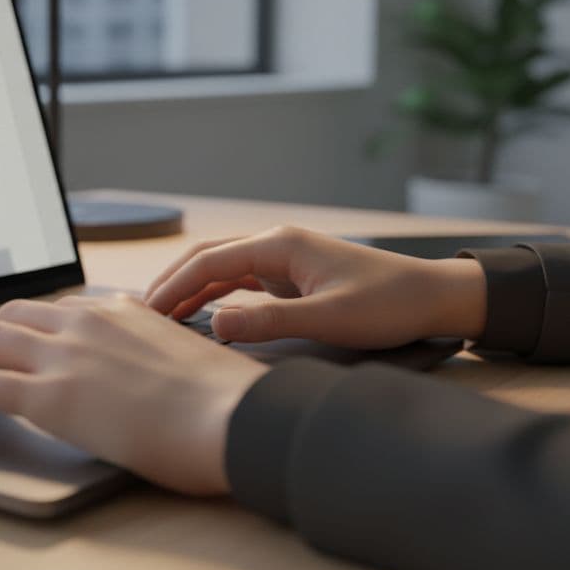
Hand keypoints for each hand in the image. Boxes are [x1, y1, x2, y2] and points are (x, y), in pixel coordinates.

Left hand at [0, 295, 269, 494]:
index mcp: (120, 310)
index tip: (12, 341)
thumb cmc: (224, 401)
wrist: (233, 417)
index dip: (25, 326)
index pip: (55, 309)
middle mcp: (86, 322)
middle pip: (11, 316)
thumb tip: (147, 370)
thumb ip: (154, 351)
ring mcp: (65, 355)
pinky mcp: (50, 395)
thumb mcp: (186, 356)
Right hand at [144, 226, 486, 348]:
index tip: (145, 313)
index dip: (173, 285)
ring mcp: (284, 259)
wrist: (431, 297)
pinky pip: (241, 282)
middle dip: (171, 283)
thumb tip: (213, 325)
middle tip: (139, 315)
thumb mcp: (328, 320)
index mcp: (280, 245)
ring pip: (222, 269)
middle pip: (207, 257)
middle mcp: (276, 245)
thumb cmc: (387, 305)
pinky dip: (214, 296)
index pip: (209, 260)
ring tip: (159, 319)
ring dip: (190, 290)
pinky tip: (200, 317)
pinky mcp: (292, 276)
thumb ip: (269, 323)